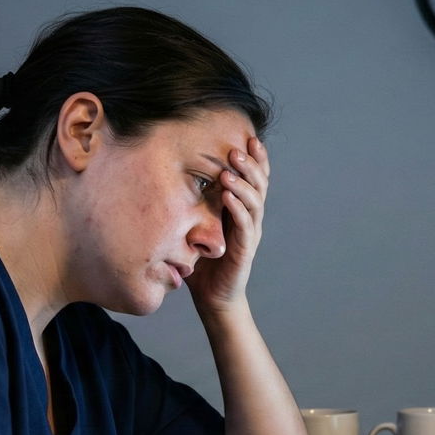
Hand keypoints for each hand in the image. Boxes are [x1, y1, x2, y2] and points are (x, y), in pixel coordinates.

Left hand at [186, 135, 269, 314]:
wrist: (213, 297)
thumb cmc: (204, 260)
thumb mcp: (198, 224)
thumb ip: (196, 202)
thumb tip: (175, 172)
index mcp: (242, 209)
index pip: (255, 178)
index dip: (256, 158)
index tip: (250, 137)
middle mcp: (251, 218)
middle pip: (259, 185)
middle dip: (250, 165)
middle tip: (237, 149)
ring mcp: (250, 233)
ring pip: (255, 202)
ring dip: (243, 184)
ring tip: (230, 170)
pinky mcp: (245, 250)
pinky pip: (246, 226)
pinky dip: (237, 209)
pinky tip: (227, 196)